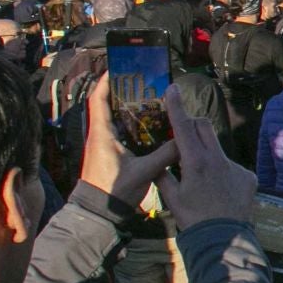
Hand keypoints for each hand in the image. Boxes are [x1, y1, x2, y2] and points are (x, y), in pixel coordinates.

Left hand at [78, 72, 176, 206]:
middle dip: (123, 94)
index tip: (117, 69)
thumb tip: (184, 140)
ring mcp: (102, 146)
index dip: (105, 82)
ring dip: (128, 111)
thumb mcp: (144, 171)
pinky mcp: (108, 156)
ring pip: (114, 120)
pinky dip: (131, 126)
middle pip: (108, 107)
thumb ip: (165, 154)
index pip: (98, 100)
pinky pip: (118, 133)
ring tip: (149, 103)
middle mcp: (99, 136)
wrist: (99, 213)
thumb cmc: (115, 189)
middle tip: (143, 86)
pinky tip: (148, 128)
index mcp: (102, 133)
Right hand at [154, 90, 256, 231]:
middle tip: (182, 133)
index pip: (183, 127)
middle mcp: (218, 159)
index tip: (172, 89)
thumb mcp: (172, 198)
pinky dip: (222, 173)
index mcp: (196, 162)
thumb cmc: (193, 218)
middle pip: (203, 127)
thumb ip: (163, 176)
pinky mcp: (248, 176)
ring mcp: (236, 166)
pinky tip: (219, 192)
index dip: (176, 107)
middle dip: (191, 124)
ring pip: (217, 148)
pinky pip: (232, 166)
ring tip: (201, 179)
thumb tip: (159, 164)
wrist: (224, 238)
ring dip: (206, 154)